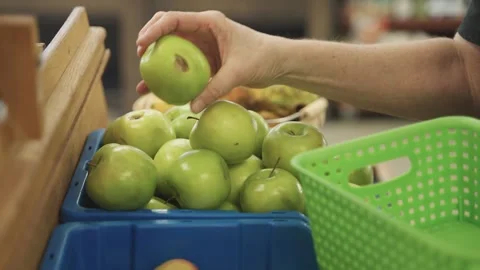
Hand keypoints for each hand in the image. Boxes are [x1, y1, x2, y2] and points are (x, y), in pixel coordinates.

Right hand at [136, 11, 283, 112]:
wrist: (278, 63)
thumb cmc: (262, 58)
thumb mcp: (238, 72)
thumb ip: (215, 88)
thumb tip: (193, 107)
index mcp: (209, 23)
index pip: (174, 19)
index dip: (154, 30)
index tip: (141, 45)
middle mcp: (203, 31)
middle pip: (168, 30)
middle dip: (150, 40)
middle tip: (140, 58)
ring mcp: (203, 45)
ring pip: (173, 50)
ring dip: (158, 62)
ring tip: (143, 81)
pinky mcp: (207, 60)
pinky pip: (184, 67)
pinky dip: (173, 78)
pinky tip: (161, 93)